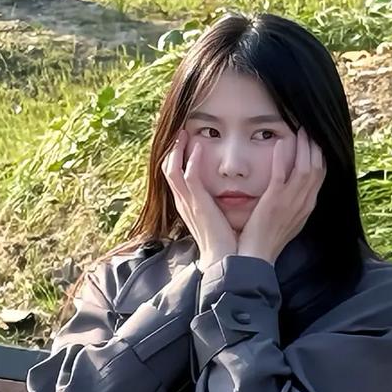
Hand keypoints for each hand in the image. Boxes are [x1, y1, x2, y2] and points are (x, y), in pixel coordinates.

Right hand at [161, 132, 237, 269]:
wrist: (225, 259)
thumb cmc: (225, 241)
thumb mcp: (215, 217)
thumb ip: (214, 203)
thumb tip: (222, 193)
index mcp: (186, 204)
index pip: (173, 176)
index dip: (175, 158)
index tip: (182, 142)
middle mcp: (182, 202)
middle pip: (167, 169)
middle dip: (172, 149)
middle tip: (179, 132)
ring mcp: (187, 202)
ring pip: (171, 169)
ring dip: (177, 149)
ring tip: (183, 133)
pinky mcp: (196, 204)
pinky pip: (187, 176)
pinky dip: (190, 160)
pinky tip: (199, 147)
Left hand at [237, 130, 324, 263]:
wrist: (254, 259)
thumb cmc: (265, 240)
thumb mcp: (286, 220)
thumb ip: (291, 202)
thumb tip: (292, 188)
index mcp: (306, 207)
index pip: (321, 176)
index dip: (319, 156)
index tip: (315, 141)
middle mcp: (304, 203)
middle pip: (318, 168)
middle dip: (315, 146)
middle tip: (309, 128)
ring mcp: (291, 203)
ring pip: (307, 168)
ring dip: (304, 147)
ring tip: (299, 130)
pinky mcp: (275, 202)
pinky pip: (282, 174)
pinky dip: (283, 157)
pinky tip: (280, 143)